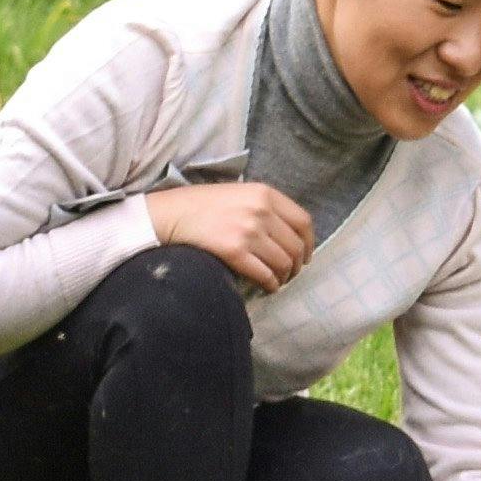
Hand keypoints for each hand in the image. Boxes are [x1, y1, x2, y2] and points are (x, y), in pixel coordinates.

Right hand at [142, 178, 314, 293]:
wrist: (172, 214)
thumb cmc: (203, 206)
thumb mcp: (240, 194)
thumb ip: (265, 207)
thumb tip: (289, 235)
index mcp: (265, 193)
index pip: (303, 222)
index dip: (309, 243)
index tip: (305, 256)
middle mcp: (261, 210)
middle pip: (295, 246)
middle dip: (295, 265)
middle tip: (289, 274)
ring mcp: (249, 231)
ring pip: (283, 263)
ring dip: (283, 277)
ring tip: (276, 281)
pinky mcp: (235, 251)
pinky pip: (265, 275)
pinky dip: (270, 285)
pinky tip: (266, 287)